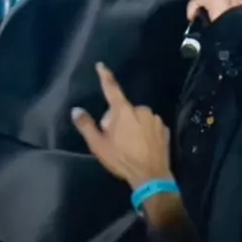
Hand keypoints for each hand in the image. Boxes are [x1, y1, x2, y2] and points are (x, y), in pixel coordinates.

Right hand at [71, 63, 172, 189]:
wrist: (151, 175)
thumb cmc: (122, 159)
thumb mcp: (98, 145)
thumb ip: (86, 125)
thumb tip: (76, 110)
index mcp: (123, 111)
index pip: (112, 89)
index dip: (105, 76)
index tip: (101, 65)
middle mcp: (141, 110)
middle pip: (124, 110)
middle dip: (118, 121)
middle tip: (115, 140)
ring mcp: (155, 119)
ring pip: (138, 118)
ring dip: (132, 127)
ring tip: (130, 147)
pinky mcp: (164, 129)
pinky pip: (150, 126)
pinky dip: (145, 133)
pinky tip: (142, 147)